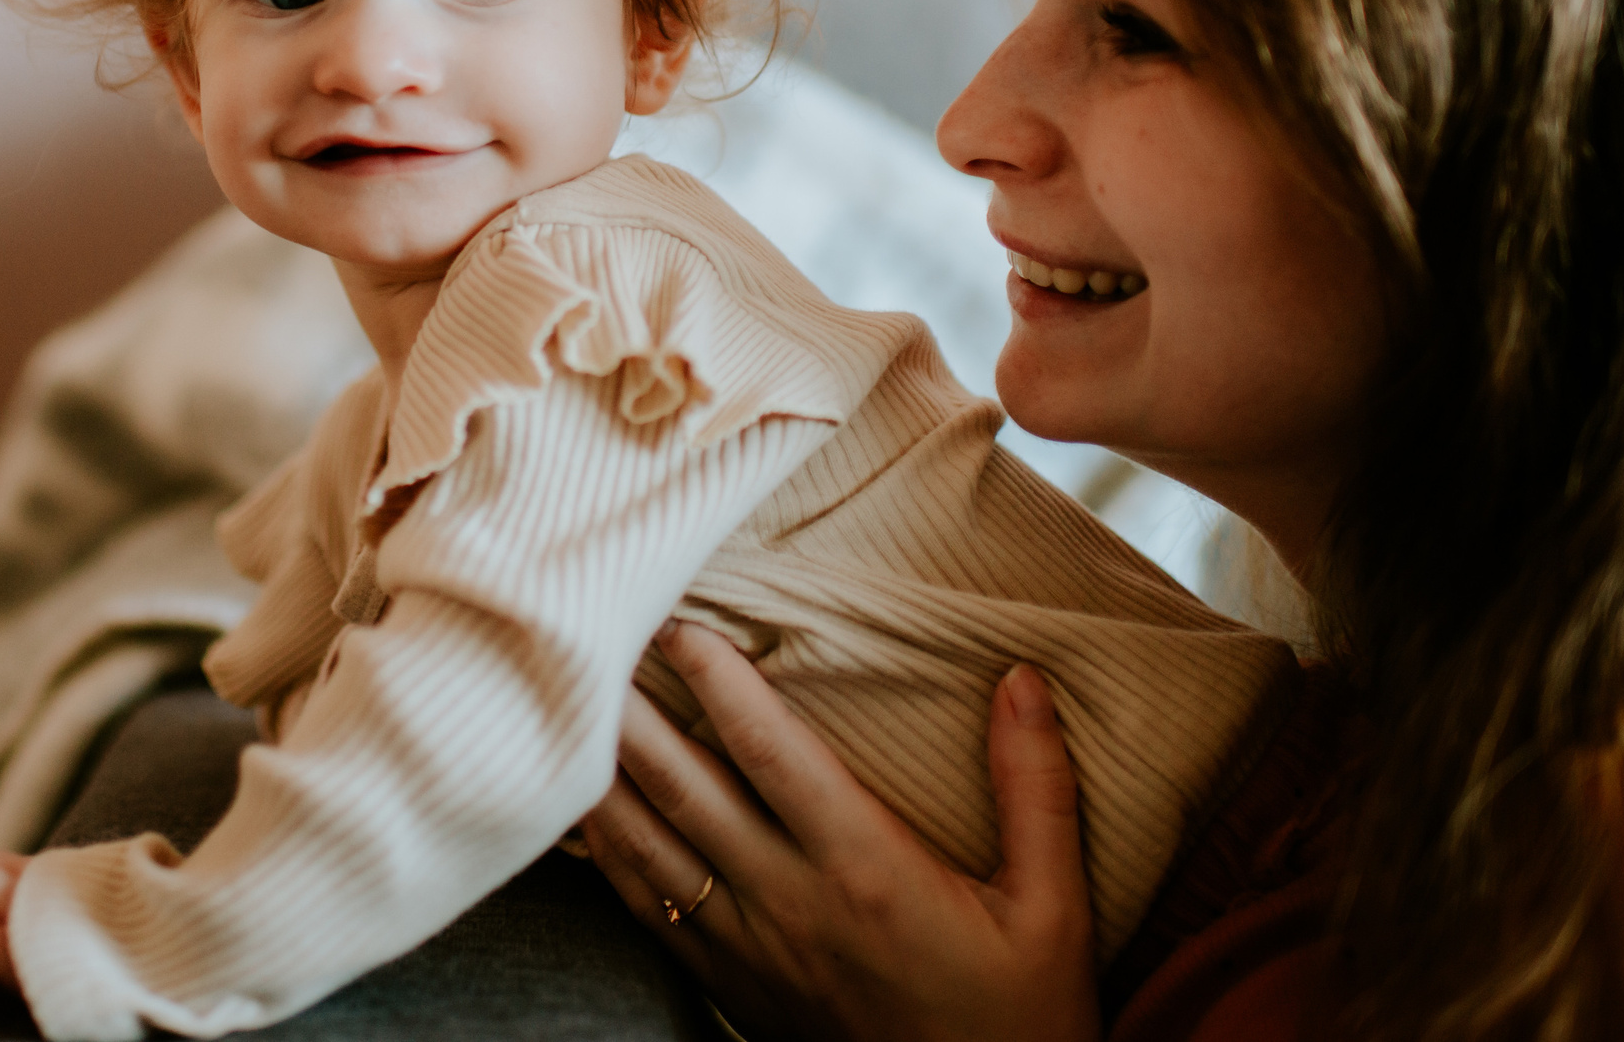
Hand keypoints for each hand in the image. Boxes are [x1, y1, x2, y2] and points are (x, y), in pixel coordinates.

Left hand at [581, 621, 1098, 1041]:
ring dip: (606, 769)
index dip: (717, 679)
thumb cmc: (1018, 1016)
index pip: (769, 751)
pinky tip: (585, 804)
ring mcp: (748, 947)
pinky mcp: (727, 983)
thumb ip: (1036, 788)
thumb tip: (1023, 679)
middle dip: (633, 706)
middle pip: (683, 786)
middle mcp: (790, 901)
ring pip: (646, 843)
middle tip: (597, 635)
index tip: (682, 621)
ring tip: (571, 702)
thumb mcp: (1052, 907)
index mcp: (866, 868)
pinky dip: (606, 847)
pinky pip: (644, 905)